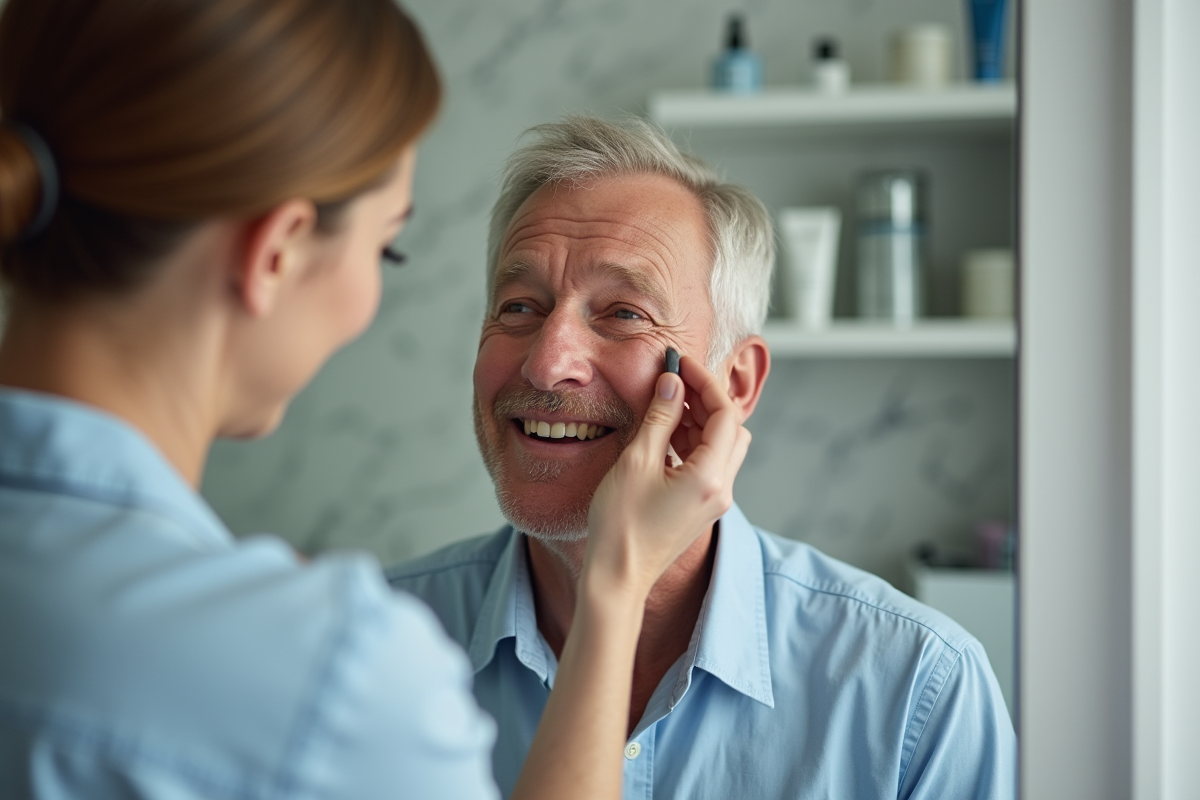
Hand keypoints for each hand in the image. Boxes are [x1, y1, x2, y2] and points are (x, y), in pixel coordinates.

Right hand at [583, 355, 750, 598]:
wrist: (618, 576)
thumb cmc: (621, 525)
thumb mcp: (637, 461)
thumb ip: (660, 418)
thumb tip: (672, 383)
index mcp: (710, 477)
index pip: (725, 414)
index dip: (705, 382)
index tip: (680, 364)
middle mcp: (721, 489)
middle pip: (731, 429)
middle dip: (705, 400)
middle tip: (674, 382)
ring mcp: (714, 501)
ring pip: (722, 446)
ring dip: (698, 421)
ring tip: (664, 406)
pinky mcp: (701, 507)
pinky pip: (709, 464)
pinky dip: (692, 442)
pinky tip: (663, 435)